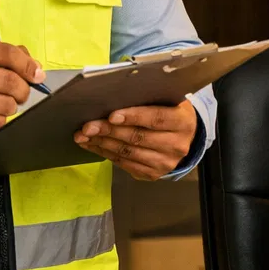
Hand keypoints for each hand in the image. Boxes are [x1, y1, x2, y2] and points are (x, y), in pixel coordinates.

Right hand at [0, 41, 42, 151]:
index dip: (28, 64)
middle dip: (23, 89)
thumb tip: (35, 66)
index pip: (7, 53)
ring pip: (7, 104)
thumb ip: (1, 56)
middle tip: (20, 93)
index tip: (37, 74)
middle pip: (10, 81)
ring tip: (0, 103)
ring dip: (11, 106)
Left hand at [75, 99, 198, 179]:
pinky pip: (125, 164)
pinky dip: (106, 154)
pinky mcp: (153, 174)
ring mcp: (165, 163)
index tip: (111, 115)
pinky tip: (93, 145)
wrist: (185, 138)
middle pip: (138, 137)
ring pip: (128, 153)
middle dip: (109, 131)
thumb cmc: (169, 111)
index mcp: (182, 121)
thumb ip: (147, 98)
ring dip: (102, 144)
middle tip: (87, 126)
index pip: (156, 118)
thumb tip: (114, 95)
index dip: (133, 116)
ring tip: (84, 136)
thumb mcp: (167, 100)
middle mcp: (177, 144)